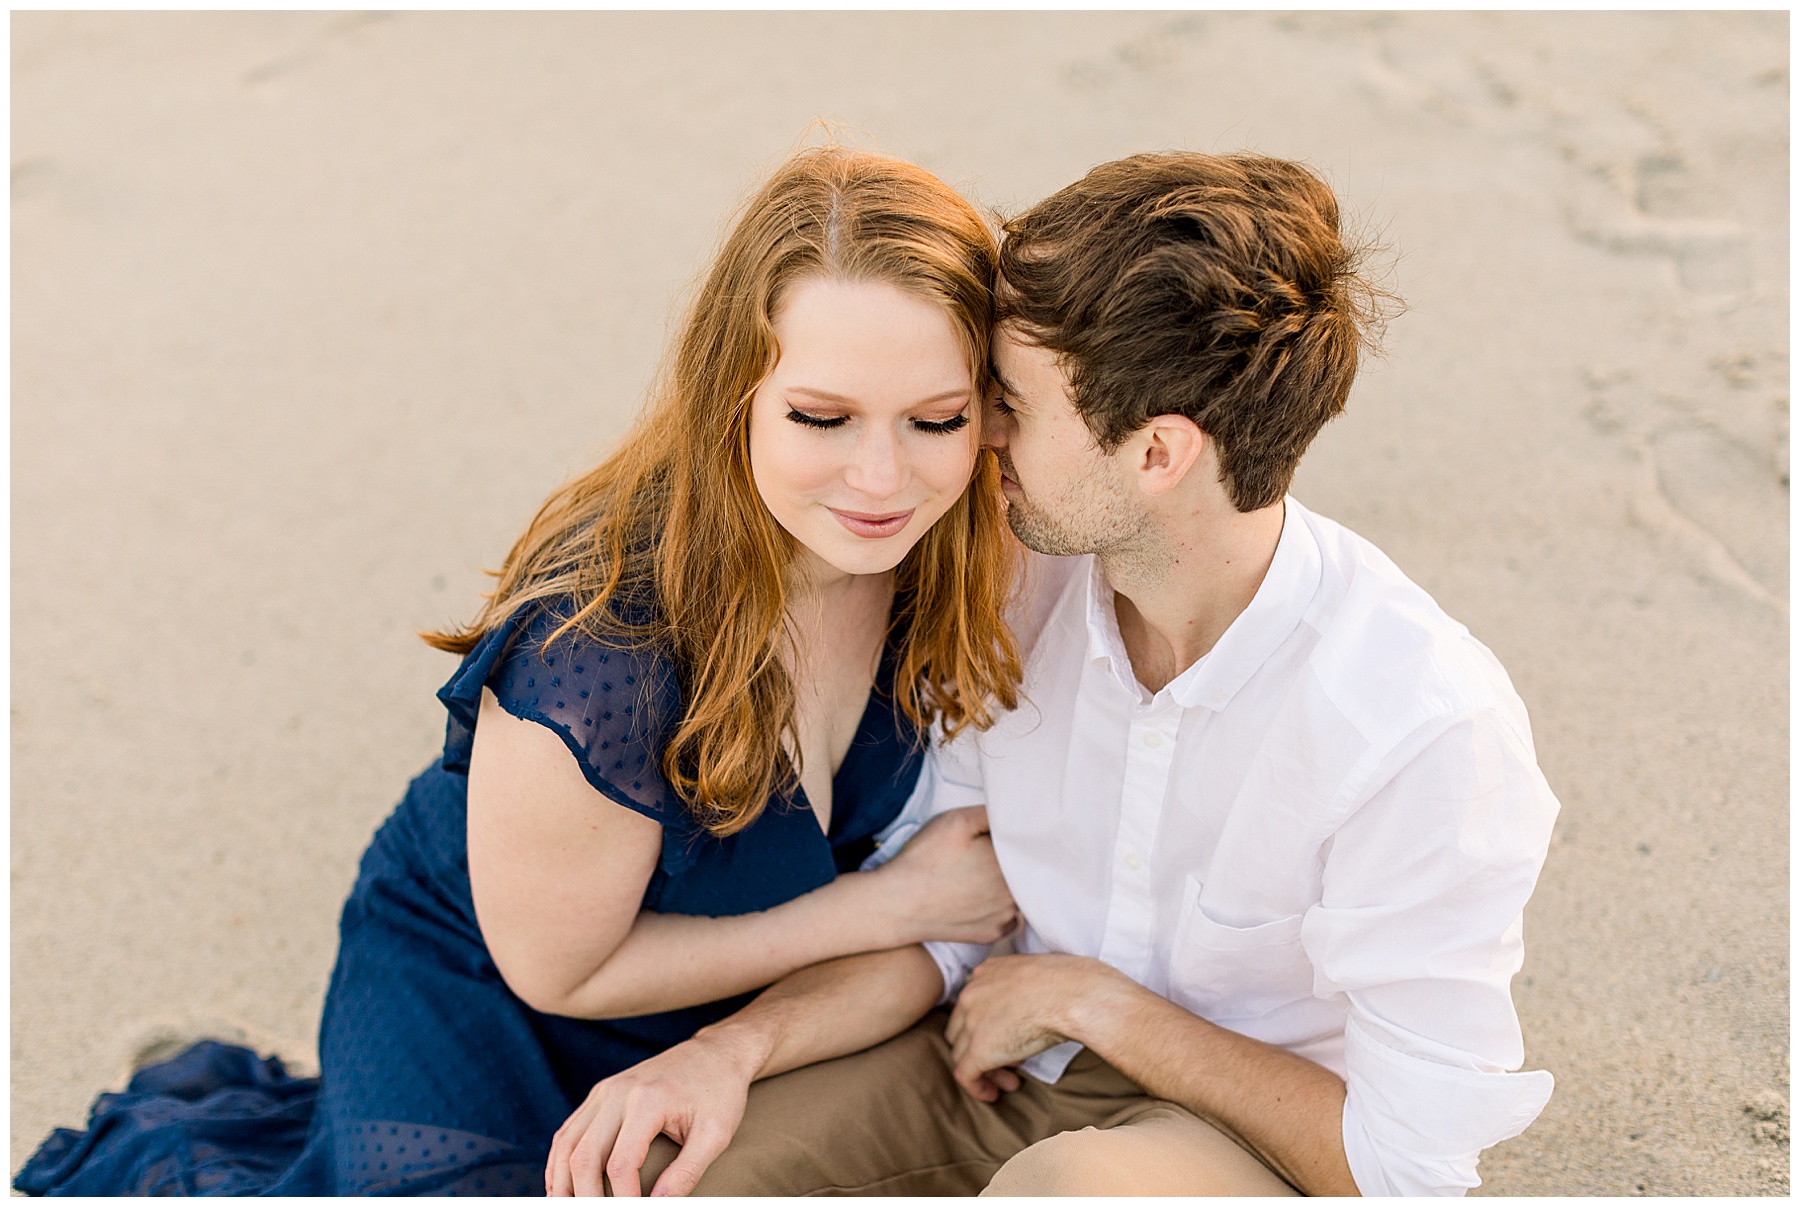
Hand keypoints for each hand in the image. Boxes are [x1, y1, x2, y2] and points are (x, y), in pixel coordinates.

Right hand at [546, 1028, 760, 1196]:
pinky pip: (570, 1130)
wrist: (716, 1053)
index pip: (621, 1165)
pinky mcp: (601, 1093)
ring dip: (562, 1182)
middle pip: (584, 1157)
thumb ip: (686, 1173)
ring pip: (567, 1144)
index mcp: (648, 1101)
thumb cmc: (720, 1093)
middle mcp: (619, 1092)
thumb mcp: (715, 1135)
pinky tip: (563, 1184)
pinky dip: (561, 1161)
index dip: (623, 1200)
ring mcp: (605, 1090)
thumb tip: (659, 1205)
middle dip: (585, 1197)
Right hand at [866, 806, 1017, 946]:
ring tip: (980, 876)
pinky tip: (980, 898)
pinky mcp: (993, 934)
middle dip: (1012, 862)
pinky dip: (1000, 907)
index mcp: (1008, 863)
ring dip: (1009, 885)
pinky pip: (1009, 918)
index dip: (1012, 839)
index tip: (994, 838)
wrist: (896, 904)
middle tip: (984, 855)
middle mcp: (1014, 893)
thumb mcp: (957, 820)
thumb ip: (992, 813)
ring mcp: (1005, 917)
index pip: (1024, 846)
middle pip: (1025, 871)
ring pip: (1019, 895)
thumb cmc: (925, 859)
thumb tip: (1015, 815)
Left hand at [944, 953, 1127, 1101]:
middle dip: (981, 1047)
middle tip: (1011, 1062)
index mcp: (986, 972)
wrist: (1071, 994)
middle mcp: (971, 993)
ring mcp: (971, 1021)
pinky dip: (977, 1088)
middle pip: (962, 1029)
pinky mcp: (978, 1049)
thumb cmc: (1069, 985)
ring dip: (984, 1070)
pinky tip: (993, 1095)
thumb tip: (1036, 1007)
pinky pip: (965, 1075)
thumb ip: (1024, 990)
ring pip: (962, 1053)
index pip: (973, 1005)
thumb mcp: (1038, 976)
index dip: (988, 1025)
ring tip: (1010, 1082)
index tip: (1011, 1037)